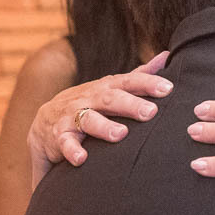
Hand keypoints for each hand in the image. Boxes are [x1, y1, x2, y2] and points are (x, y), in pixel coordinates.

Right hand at [28, 52, 171, 185]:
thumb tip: (166, 56)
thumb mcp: (113, 86)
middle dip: (130, 104)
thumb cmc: (90, 102)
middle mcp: (90, 98)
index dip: (148, 83)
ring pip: (88, 119)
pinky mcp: (59, 135)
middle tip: (150, 112)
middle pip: (110, 98)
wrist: (46, 119)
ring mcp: (72, 116)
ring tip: (120, 134)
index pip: (129, 81)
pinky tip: (81, 159)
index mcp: (107, 87)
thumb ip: (139, 75)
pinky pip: (65, 142)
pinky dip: (72, 150)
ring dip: (104, 127)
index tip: (168, 88)